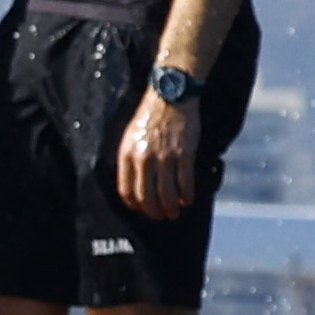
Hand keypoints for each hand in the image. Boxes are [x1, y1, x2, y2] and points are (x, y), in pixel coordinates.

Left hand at [116, 86, 199, 223]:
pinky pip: (185, 181)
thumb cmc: (149, 117)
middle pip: (146, 195)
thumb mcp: (130, 137)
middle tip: (160, 217)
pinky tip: (187, 200)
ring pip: (166, 193)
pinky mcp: (184, 153)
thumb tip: (131, 183)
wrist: (169, 97)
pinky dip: (186, 195)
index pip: (126, 189)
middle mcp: (143, 158)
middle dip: (153, 211)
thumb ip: (129, 159)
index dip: (134, 204)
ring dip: (170, 208)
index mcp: (127, 154)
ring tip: (174, 213)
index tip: (141, 209)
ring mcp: (164, 157)